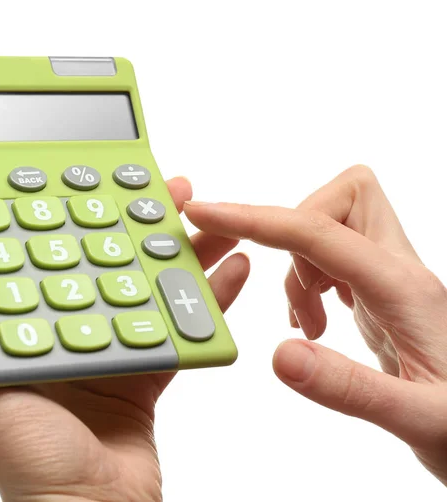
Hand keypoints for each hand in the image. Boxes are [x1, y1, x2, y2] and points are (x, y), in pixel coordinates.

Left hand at [0, 177, 249, 501]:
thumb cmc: (24, 458)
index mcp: (29, 321)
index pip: (50, 250)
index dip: (73, 209)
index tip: (96, 176)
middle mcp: (71, 324)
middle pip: (111, 258)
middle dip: (144, 219)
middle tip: (172, 187)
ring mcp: (114, 342)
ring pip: (153, 283)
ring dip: (185, 250)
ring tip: (214, 219)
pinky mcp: (150, 365)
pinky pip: (183, 323)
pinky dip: (210, 298)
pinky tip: (233, 269)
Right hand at [185, 165, 446, 484]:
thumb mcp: (419, 419)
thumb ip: (348, 388)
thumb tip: (280, 355)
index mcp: (404, 289)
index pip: (318, 231)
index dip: (255, 219)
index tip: (206, 214)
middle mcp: (398, 271)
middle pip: (342, 198)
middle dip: (293, 230)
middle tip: (291, 293)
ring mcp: (391, 279)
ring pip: (333, 226)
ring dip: (300, 267)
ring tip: (308, 326)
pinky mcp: (381, 295)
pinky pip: (334, 259)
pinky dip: (308, 282)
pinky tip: (315, 326)